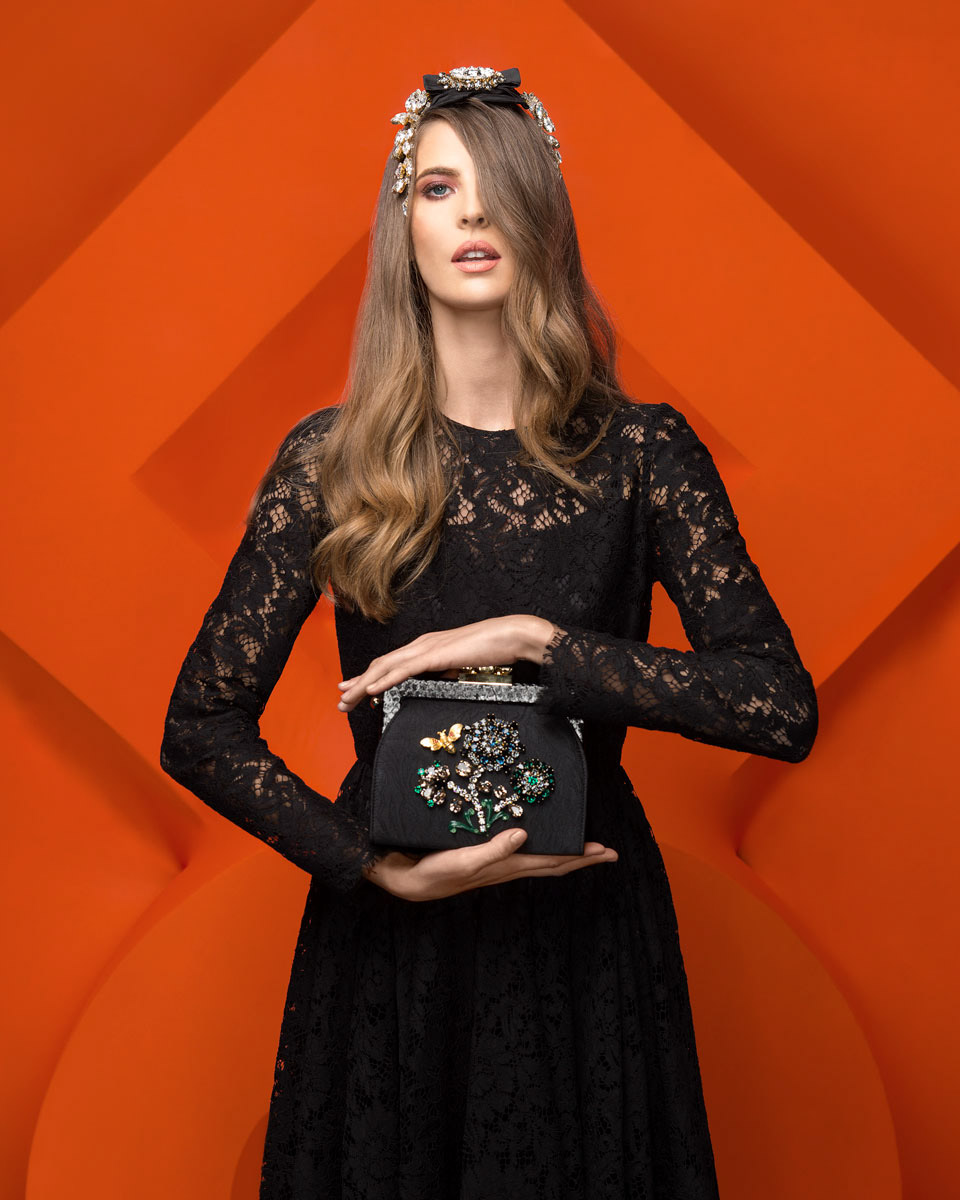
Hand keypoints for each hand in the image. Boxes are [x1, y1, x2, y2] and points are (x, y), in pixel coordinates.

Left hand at [336, 615, 553, 711]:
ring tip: (345, 700)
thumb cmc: (493, 649)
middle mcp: (421, 644)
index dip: (368, 677)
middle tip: (339, 701)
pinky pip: (404, 670)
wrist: (512, 635)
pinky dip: (383, 680)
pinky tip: (369, 691)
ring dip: (362, 685)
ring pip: (385, 667)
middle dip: (357, 683)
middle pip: (380, 665)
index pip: (390, 663)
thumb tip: (440, 679)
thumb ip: (447, 671)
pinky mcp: (436, 654)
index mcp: (426, 647)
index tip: (352, 690)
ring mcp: (427, 647)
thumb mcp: (462, 665)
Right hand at [361, 827, 618, 900]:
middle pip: (554, 863)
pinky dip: (538, 847)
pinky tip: (534, 841)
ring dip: (564, 854)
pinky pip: (522, 853)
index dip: (580, 857)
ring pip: (540, 859)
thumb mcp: (465, 860)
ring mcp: (497, 864)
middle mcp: (508, 866)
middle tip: (608, 852)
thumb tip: (525, 835)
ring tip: (582, 848)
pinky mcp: (484, 856)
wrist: (407, 880)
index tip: (606, 851)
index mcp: (509, 867)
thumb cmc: (435, 872)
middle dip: (582, 858)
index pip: (553, 862)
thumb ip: (494, 850)